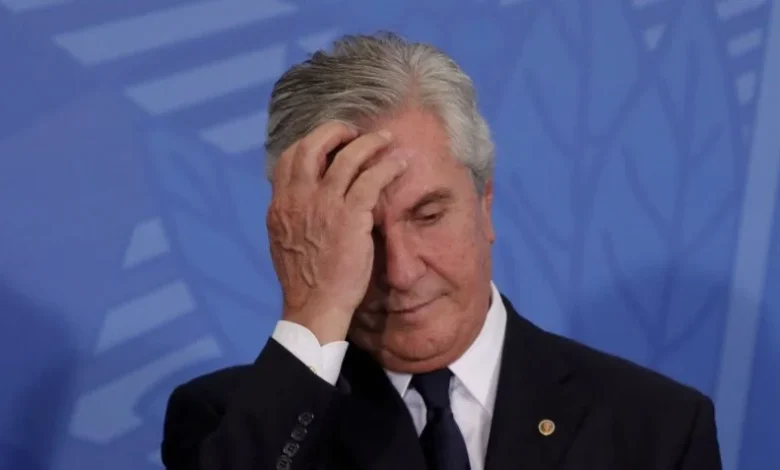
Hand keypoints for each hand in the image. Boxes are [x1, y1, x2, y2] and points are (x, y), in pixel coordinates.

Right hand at [266, 122, 406, 343]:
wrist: (314, 306)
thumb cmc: (305, 281)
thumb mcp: (283, 241)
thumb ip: (290, 215)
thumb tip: (297, 199)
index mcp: (280, 204)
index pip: (288, 158)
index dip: (310, 143)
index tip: (328, 142)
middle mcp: (299, 198)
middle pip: (313, 145)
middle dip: (335, 131)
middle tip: (354, 133)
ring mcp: (324, 205)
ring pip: (348, 156)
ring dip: (369, 142)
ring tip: (385, 139)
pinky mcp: (350, 216)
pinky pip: (372, 178)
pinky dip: (387, 166)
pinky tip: (399, 164)